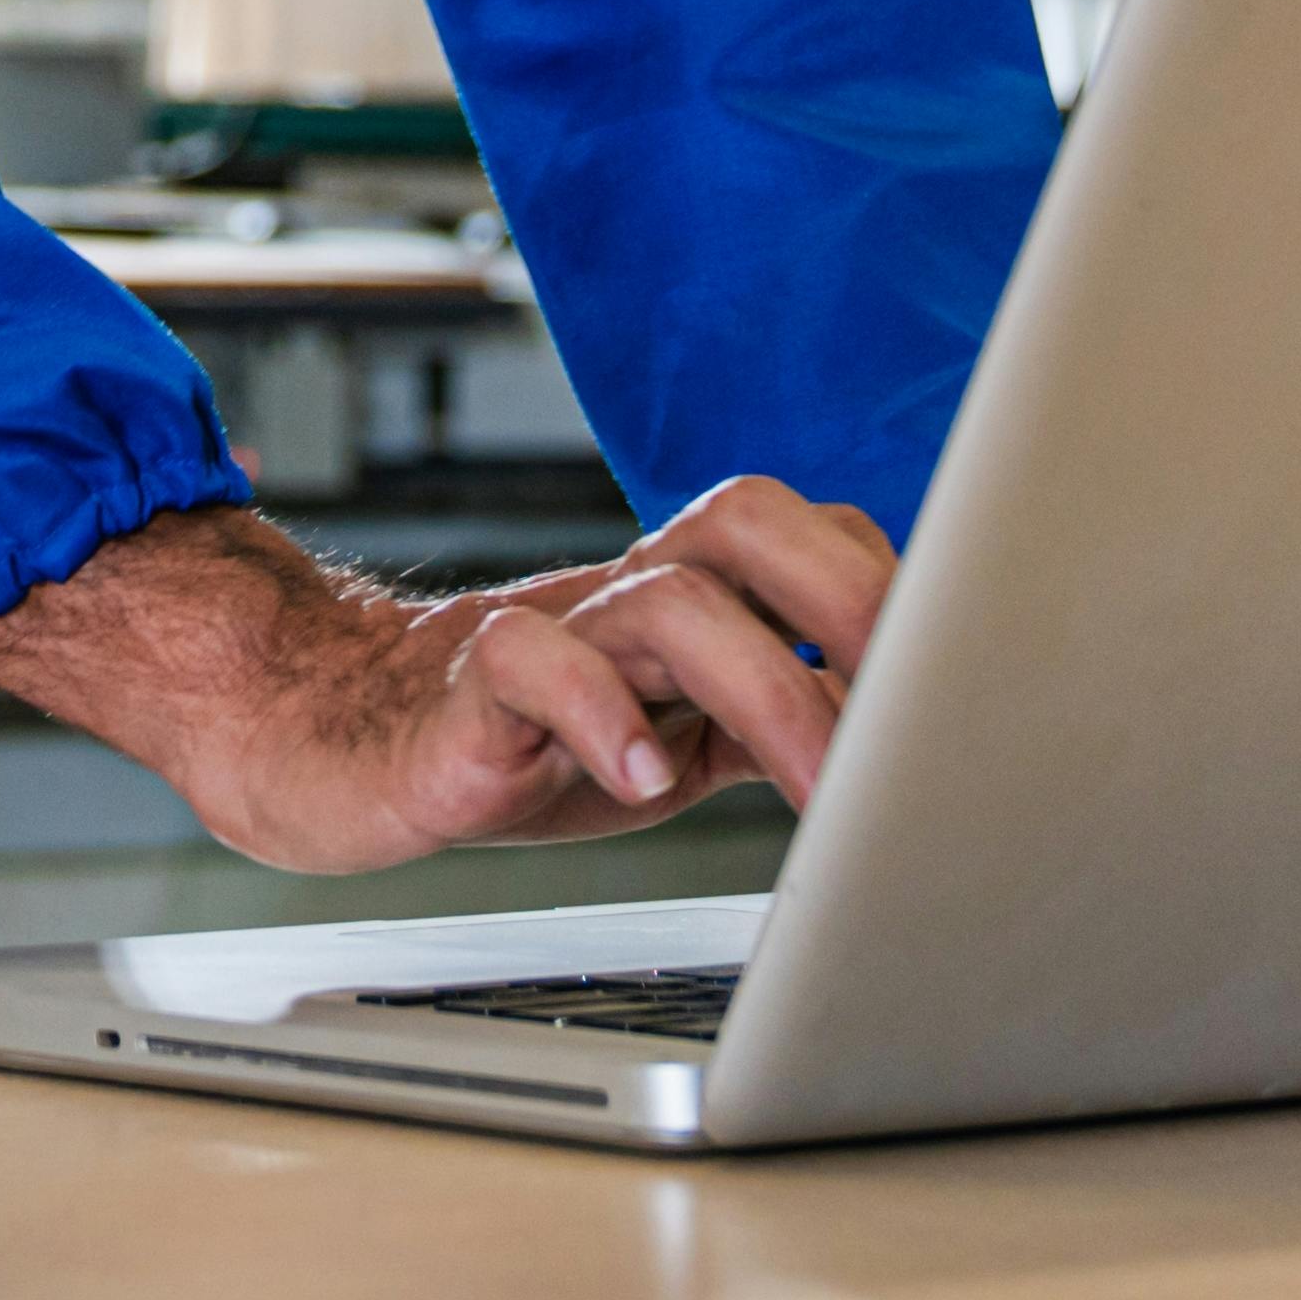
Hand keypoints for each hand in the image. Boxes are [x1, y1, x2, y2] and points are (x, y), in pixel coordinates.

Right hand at [0, 479, 900, 876]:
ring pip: (668, 596)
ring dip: (763, 682)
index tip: (972, 685)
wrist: (328, 741)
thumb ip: (777, 715)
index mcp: (688, 594)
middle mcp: (624, 591)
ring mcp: (548, 630)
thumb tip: (919, 743)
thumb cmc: (519, 743)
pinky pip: (535, 665)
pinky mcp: (467, 687)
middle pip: (752, 519)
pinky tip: (643, 779)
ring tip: (814, 780)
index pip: (815, 538)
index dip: (900, 594)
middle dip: (853, 600)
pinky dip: (601, 716)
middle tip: (915, 711)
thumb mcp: (677, 734)